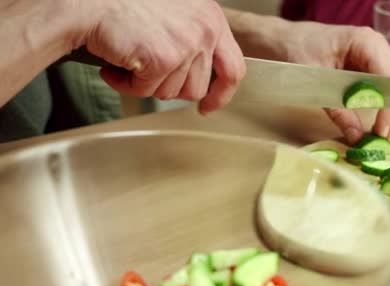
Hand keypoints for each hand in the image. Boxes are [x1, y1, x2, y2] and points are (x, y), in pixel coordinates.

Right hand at [84, 0, 245, 112]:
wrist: (89, 0)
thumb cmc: (124, 3)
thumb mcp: (177, 13)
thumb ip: (195, 38)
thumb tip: (201, 76)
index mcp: (212, 18)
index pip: (233, 68)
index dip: (221, 93)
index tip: (210, 105)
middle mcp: (204, 30)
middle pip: (197, 88)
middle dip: (169, 86)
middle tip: (147, 72)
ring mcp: (185, 45)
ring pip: (171, 93)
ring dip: (145, 84)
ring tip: (128, 61)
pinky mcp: (162, 59)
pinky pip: (146, 92)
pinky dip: (125, 85)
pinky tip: (115, 66)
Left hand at [278, 22, 389, 144]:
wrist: (281, 39)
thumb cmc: (295, 50)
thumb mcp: (314, 81)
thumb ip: (338, 110)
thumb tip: (357, 138)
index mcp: (367, 43)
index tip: (381, 134)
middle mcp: (377, 48)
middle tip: (385, 144)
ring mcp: (376, 57)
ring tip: (382, 141)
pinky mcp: (369, 68)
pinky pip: (384, 91)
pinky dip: (383, 110)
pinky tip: (377, 128)